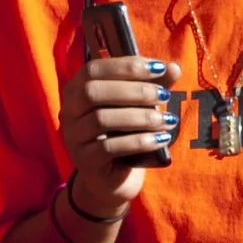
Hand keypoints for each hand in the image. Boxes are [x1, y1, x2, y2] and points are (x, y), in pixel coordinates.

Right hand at [60, 54, 179, 215]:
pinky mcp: (84, 161)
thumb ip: (155, 86)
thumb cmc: (126, 132)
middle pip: (93, 92)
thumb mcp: (142, 106)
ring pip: (101, 120)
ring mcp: (73, 137)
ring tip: (167, 119)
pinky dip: (138, 141)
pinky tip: (160, 139)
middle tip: (165, 95)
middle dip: (134, 91)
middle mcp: (69, 111)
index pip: (94, 70)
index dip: (125, 66)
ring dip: (140, 117)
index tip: (158, 68)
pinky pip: (109, 148)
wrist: (114, 177)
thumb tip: (174, 68)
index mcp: (77, 90)